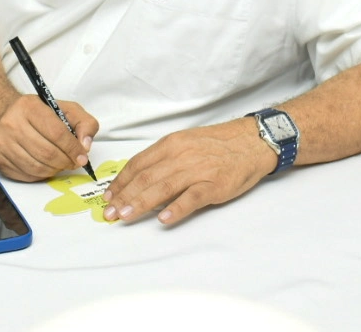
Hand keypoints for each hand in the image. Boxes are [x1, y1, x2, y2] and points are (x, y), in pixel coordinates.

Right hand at [0, 95, 97, 182]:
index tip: (82, 157)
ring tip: (60, 164)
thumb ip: (84, 123)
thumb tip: (85, 145)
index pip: (56, 133)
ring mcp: (2, 143)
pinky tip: (46, 167)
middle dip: (65, 162)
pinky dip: (40, 176)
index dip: (72, 149)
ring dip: (54, 170)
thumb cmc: (38, 113)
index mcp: (30, 107)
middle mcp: (12, 124)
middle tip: (73, 163)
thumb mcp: (65, 109)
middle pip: (46, 153)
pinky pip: (25, 175)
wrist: (4, 115)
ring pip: (36, 167)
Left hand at [102, 117, 275, 225]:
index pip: (138, 164)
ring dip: (141, 204)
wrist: (252, 142)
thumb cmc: (218, 144)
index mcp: (172, 144)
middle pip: (145, 177)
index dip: (121, 181)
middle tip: (109, 213)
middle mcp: (181, 155)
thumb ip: (165, 159)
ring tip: (125, 217)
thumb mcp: (186, 142)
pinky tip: (163, 219)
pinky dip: (176, 209)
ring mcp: (197, 170)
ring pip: (162, 188)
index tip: (109, 196)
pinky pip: (191, 198)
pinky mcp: (214, 185)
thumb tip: (140, 180)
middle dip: (124, 196)